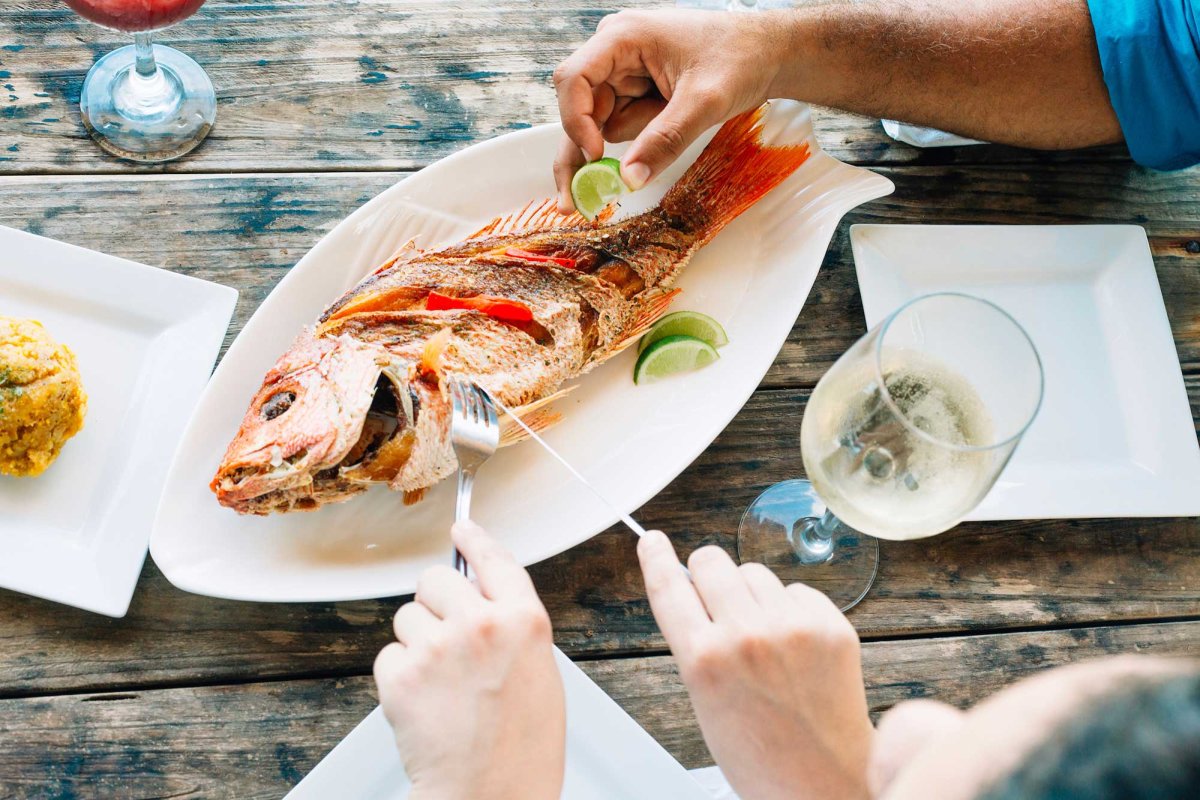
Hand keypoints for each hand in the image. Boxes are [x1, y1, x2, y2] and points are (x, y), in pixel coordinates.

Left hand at [373, 521, 564, 799]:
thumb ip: (513, 625)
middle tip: (445, 638)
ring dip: (416, 643)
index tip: (462, 528)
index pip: (495, 558)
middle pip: (436, 579)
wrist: (492, 796)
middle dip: (435, 602)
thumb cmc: (522, 748)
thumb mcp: (540, 671)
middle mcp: (482, 623)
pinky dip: (399, 676)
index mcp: (526, 620)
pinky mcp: (402, 674)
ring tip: (441, 686)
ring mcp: (439, 646)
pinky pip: (389, 655)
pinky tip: (424, 703)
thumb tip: (481, 596)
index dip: (474, 541)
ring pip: (407, 617)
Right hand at [552, 9, 785, 210]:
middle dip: (590, 147)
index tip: (596, 157)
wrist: (770, 53)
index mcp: (623, 37)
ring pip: (605, 122)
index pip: (574, 80)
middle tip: (575, 201)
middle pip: (580, 107)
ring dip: (638, 134)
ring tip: (680, 112)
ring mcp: (625, 70)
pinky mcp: (636, 89)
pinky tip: (674, 115)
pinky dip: (645, 135)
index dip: (577, 120)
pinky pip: (625, 124)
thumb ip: (665, 140)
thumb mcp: (704, 102)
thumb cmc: (741, 57)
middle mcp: (615, 51)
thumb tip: (629, 180)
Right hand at [637, 530, 872, 799]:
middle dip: (708, 574)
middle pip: (711, 561)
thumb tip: (692, 588)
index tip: (653, 540)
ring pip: (755, 571)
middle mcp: (746, 636)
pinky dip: (791, 608)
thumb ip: (696, 642)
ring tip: (763, 640)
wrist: (823, 783)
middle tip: (717, 599)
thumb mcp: (705, 700)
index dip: (656, 557)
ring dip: (752, 594)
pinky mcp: (830, 626)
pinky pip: (796, 590)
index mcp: (703, 660)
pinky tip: (795, 646)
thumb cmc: (759, 753)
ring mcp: (792, 627)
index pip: (669, 586)